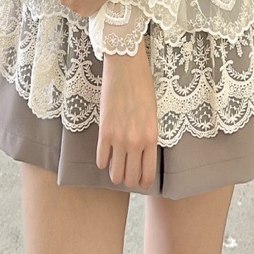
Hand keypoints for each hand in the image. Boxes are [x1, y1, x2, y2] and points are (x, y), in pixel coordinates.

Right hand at [98, 43, 157, 190]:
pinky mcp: (104, 131)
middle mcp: (135, 142)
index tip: (141, 184)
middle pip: (130, 176)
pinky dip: (103, 162)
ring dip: (115, 175)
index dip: (144, 182)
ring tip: (116, 172)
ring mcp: (119, 138)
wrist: (126, 69)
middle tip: (128, 178)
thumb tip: (142, 153)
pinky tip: (105, 160)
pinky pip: (101, 158)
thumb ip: (148, 136)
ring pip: (115, 172)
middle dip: (129, 181)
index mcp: (152, 137)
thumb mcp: (153, 114)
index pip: (148, 172)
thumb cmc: (143, 88)